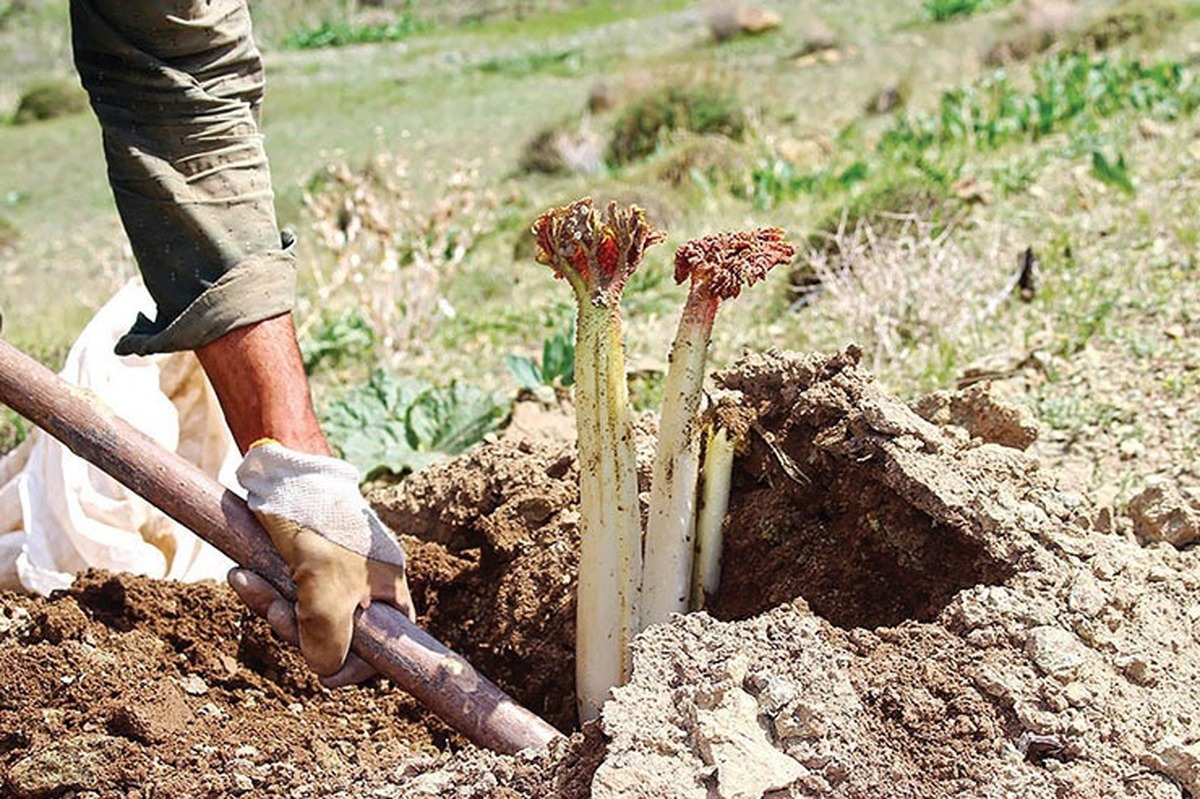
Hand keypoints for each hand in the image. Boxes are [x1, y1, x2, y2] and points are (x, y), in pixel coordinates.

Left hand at [232, 440, 414, 677]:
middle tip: (281, 616)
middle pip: (338, 635)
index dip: (357, 667)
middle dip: (301, 632)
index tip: (326, 676)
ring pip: (305, 615)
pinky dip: (264, 590)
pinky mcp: (304, 562)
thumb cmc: (318, 532)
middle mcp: (367, 585)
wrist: (285, 472)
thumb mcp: (325, 598)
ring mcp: (335, 574)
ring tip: (250, 584)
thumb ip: (329, 645)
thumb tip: (323, 672)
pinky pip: (286, 593)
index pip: (387, 647)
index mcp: (390, 591)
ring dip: (274, 607)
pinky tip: (242, 577)